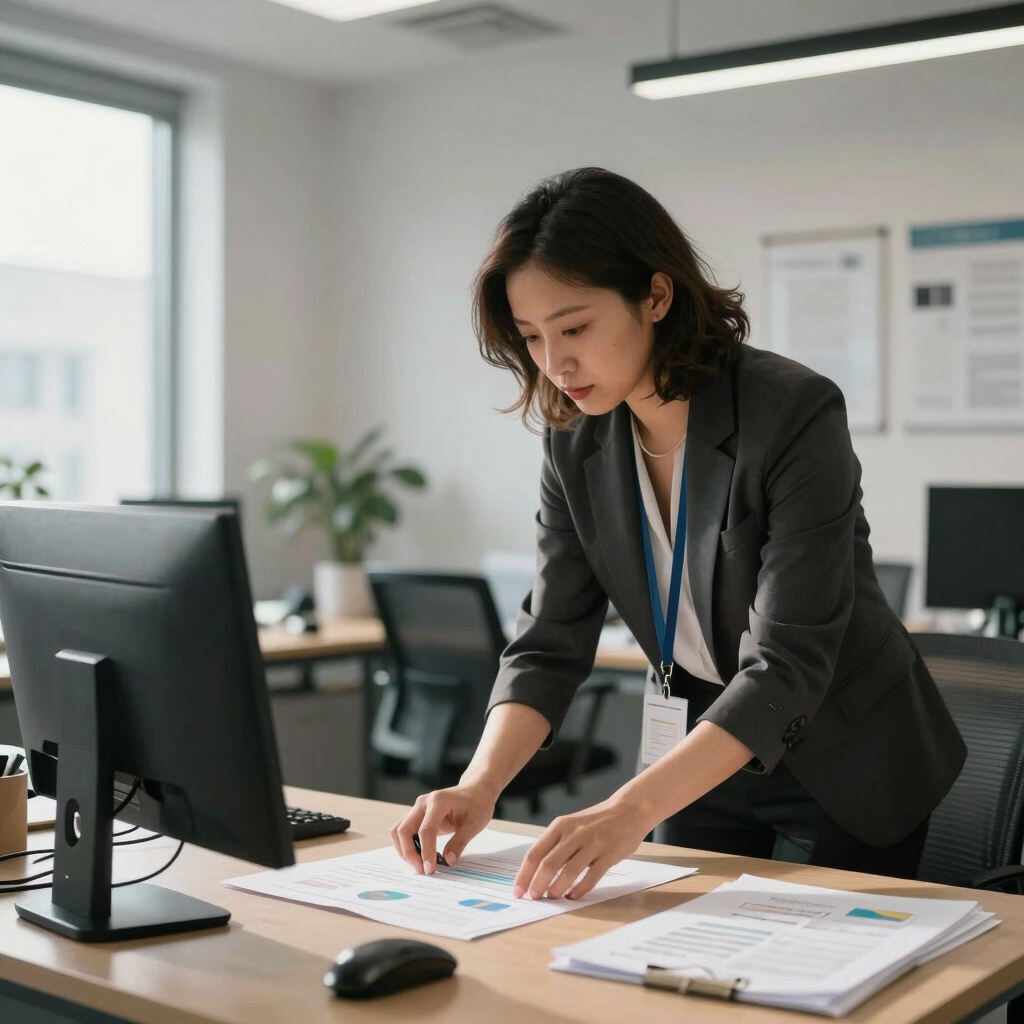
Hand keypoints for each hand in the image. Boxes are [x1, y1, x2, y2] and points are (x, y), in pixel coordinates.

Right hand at [391, 783, 495, 875]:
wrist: (475, 790)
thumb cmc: (477, 804)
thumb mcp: (474, 824)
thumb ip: (460, 842)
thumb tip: (447, 861)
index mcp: (438, 801)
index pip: (425, 830)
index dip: (426, 852)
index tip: (430, 870)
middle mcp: (423, 803)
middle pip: (404, 830)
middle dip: (409, 853)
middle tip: (423, 870)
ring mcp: (418, 808)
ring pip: (399, 830)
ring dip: (404, 850)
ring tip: (419, 864)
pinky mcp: (417, 815)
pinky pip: (403, 831)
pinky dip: (406, 845)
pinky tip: (419, 856)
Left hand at [512, 797, 649, 900]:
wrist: (628, 810)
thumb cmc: (596, 822)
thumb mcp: (571, 826)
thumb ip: (556, 844)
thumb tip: (534, 873)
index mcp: (560, 826)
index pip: (535, 853)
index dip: (524, 875)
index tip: (517, 891)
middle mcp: (574, 833)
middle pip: (549, 863)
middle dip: (537, 884)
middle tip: (533, 898)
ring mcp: (592, 843)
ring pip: (569, 870)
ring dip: (557, 888)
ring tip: (552, 898)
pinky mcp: (609, 854)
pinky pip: (592, 876)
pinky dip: (580, 888)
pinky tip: (573, 895)